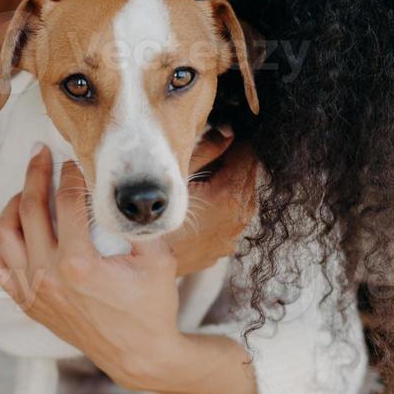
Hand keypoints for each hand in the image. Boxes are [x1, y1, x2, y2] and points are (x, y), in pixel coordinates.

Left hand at [0, 146, 184, 389]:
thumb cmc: (151, 307)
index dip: (70, 173)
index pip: (66, 201)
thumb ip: (140, 223)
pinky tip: (16, 229)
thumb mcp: (158, 260)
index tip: (75, 159)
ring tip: (27, 188)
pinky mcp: (28, 303)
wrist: (138, 355)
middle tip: (40, 152)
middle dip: (34, 173)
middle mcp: (48, 275)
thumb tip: (126, 188)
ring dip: (12, 204)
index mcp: (79, 263)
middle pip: (29, 208)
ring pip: (4, 234)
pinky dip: (1, 244)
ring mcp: (33, 291)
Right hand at [165, 132, 259, 276]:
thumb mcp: (177, 174)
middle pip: (248, 179)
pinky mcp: (222, 248)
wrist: (144, 261)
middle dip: (237, 162)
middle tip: (219, 149)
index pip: (247, 158)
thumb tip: (227, 131)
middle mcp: (238, 218)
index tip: (226, 132)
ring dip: (232, 185)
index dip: (238, 143)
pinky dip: (226, 207)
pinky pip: (233, 220)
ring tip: (212, 174)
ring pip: (243, 201)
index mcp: (230, 197)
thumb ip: (207, 150)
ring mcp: (232, 236)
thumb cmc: (154, 215)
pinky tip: (206, 202)